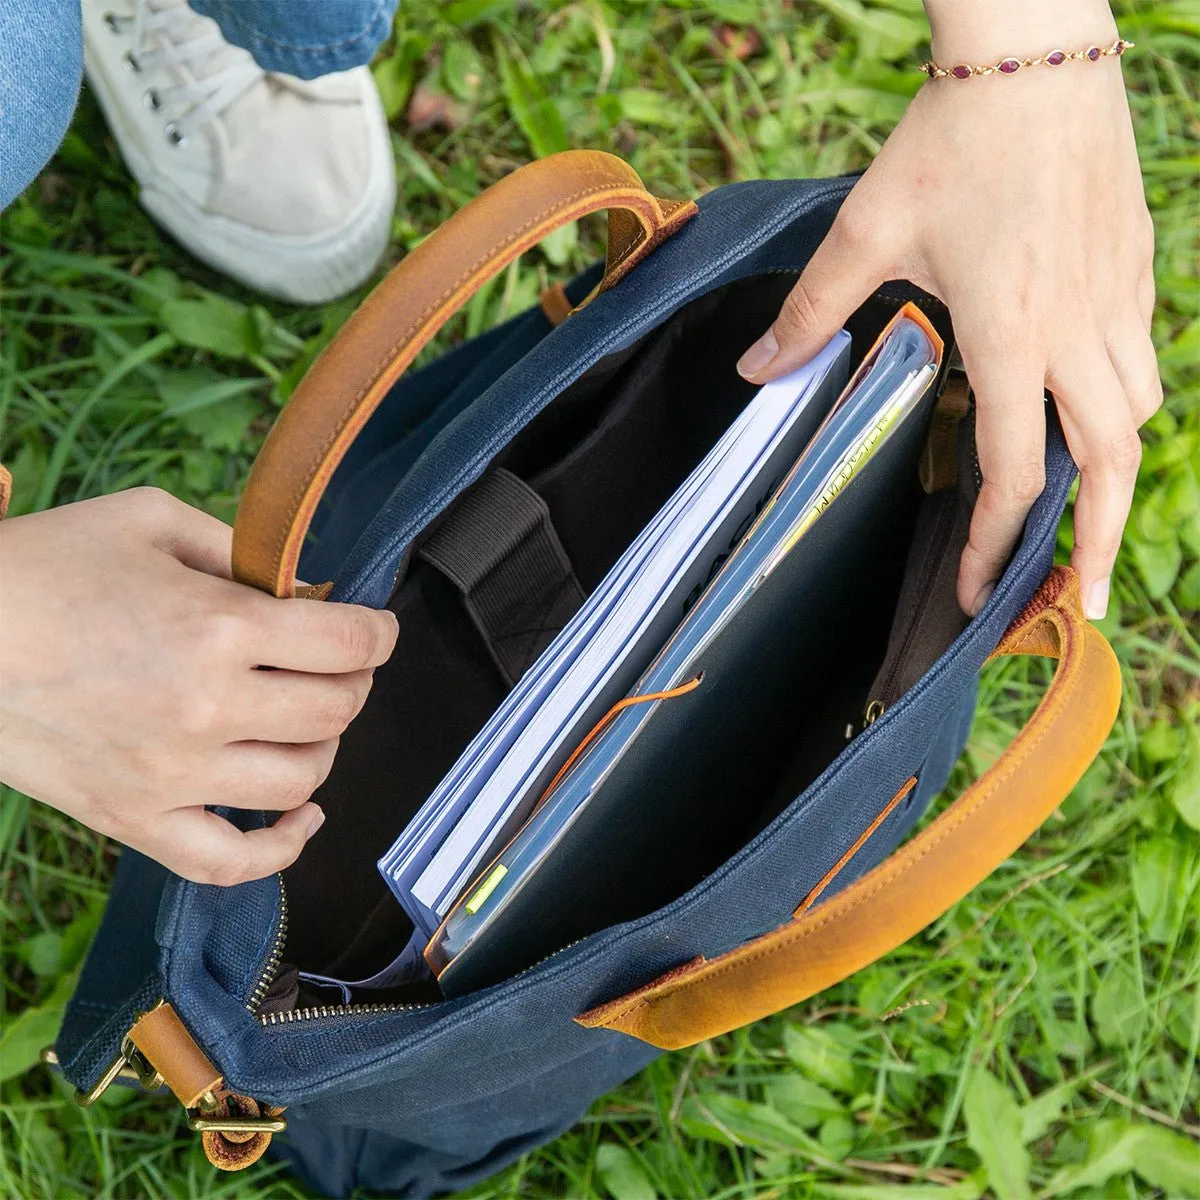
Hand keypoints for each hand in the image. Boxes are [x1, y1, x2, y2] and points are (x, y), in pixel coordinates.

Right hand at [0, 488, 397, 884]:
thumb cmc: (41, 567)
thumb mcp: (149, 521)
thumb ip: (240, 552)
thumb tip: (308, 589)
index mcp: (219, 627)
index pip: (348, 643)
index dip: (379, 633)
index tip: (376, 629)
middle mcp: (206, 707)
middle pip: (335, 710)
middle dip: (353, 681)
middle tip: (336, 664)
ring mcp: (171, 774)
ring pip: (302, 780)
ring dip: (325, 746)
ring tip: (307, 719)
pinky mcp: (133, 818)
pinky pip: (230, 862)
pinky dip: (282, 847)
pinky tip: (302, 815)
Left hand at [737, 0, 1158, 619]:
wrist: (1033, 51)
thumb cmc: (951, 140)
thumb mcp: (867, 232)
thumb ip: (812, 312)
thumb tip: (755, 372)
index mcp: (1015, 334)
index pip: (1018, 471)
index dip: (995, 542)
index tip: (975, 593)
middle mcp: (1080, 328)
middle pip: (1111, 462)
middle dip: (1095, 540)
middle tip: (1075, 600)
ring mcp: (1118, 296)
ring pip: (1140, 411)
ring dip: (1116, 474)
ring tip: (1089, 518)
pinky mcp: (1134, 265)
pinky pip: (1143, 356)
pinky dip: (1123, 402)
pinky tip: (1092, 412)